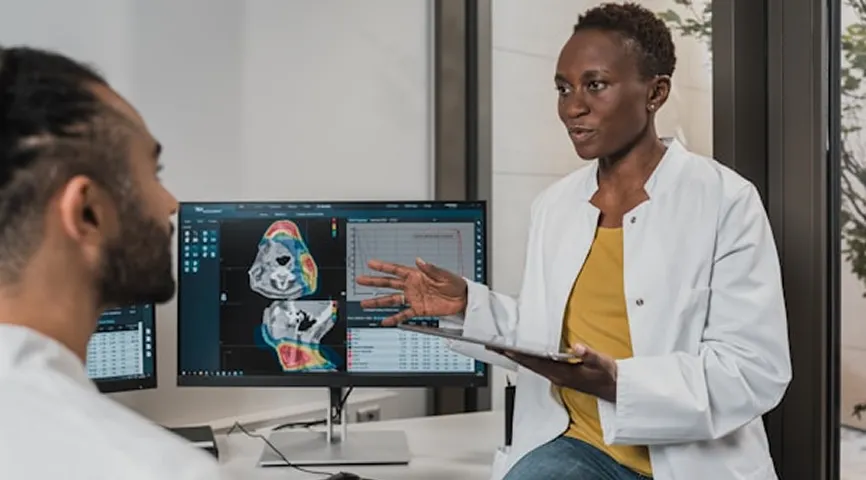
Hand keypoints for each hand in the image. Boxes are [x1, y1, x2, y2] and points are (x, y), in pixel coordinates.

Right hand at [356, 257, 467, 325]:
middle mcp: (412, 286)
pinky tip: (384, 321)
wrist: (463, 299)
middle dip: (374, 282)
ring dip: (378, 302)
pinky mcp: (419, 310)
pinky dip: (394, 318)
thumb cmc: (456, 284)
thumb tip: (419, 261)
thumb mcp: (444, 275)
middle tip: (361, 280)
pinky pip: (403, 314)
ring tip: (365, 304)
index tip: (370, 264)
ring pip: (392, 300)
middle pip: (389, 284)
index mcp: (417, 275)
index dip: (383, 266)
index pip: (396, 270)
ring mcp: (414, 298)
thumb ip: (431, 269)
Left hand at [490, 343, 618, 401]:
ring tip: (502, 349)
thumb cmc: (608, 376)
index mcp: (562, 374)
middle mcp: (556, 376)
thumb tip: (577, 348)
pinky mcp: (560, 375)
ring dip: (517, 357)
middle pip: (528, 364)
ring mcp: (557, 377)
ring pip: (532, 366)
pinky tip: (522, 354)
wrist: (616, 388)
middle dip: (510, 355)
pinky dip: (527, 359)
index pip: (535, 362)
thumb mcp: (602, 363)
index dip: (519, 355)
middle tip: (493, 347)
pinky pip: (538, 366)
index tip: (504, 349)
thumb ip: (590, 355)